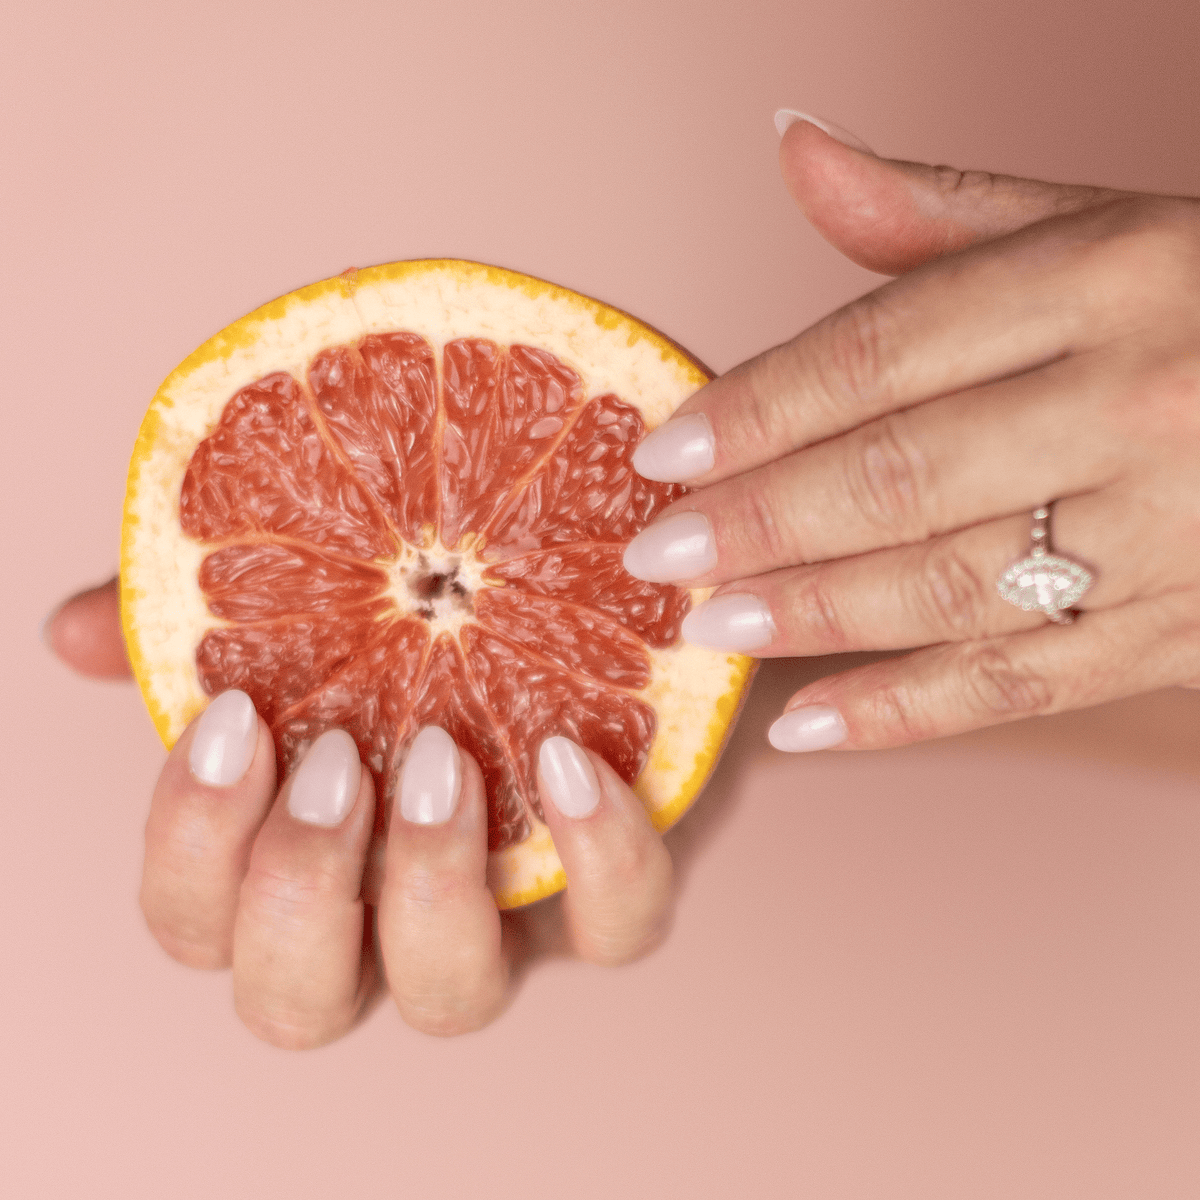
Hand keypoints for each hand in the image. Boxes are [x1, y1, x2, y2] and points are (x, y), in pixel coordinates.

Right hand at [47, 581, 672, 1044]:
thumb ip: (205, 628)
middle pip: (295, 1002)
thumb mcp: (313, 615)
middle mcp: (390, 922)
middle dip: (293, 892)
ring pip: (449, 998)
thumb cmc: (429, 635)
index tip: (234, 716)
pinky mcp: (617, 891)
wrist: (587, 616)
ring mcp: (510, 920)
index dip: (193, 845)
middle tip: (330, 762)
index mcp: (304, 866)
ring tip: (441, 757)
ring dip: (429, 886)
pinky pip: (617, 929)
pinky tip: (577, 759)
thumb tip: (72, 631)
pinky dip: (599, 858)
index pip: (197, 919)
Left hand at [625, 116, 1199, 750]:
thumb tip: (794, 145)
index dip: (755, 409)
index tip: (661, 454)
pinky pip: (1023, 684)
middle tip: (658, 557)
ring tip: (711, 628)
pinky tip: (806, 726)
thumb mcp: (1100, 227)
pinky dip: (905, 713)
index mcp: (1112, 276)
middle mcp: (1144, 399)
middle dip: (760, 522)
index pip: (882, 352)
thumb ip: (938, 207)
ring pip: (949, 586)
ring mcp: (1175, 529)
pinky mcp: (1186, 633)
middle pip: (899, 475)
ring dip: (813, 615)